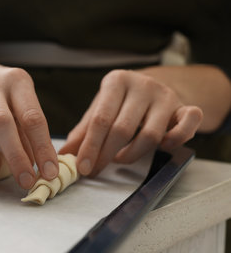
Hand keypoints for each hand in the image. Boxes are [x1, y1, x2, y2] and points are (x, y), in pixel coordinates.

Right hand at [0, 63, 58, 188]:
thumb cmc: (2, 98)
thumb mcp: (22, 107)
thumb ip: (29, 136)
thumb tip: (40, 168)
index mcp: (17, 82)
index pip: (32, 117)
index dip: (42, 148)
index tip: (49, 172)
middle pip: (0, 120)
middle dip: (15, 155)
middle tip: (25, 180)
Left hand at [59, 69, 202, 176]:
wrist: (152, 86)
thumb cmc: (119, 102)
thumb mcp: (99, 109)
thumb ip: (83, 131)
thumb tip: (64, 155)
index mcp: (117, 81)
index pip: (100, 119)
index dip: (90, 146)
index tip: (83, 167)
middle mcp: (143, 85)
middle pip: (122, 128)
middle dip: (105, 154)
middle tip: (95, 170)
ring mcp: (166, 96)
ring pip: (150, 135)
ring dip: (132, 154)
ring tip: (119, 159)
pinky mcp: (185, 107)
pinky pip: (188, 125)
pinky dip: (176, 140)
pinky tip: (162, 148)